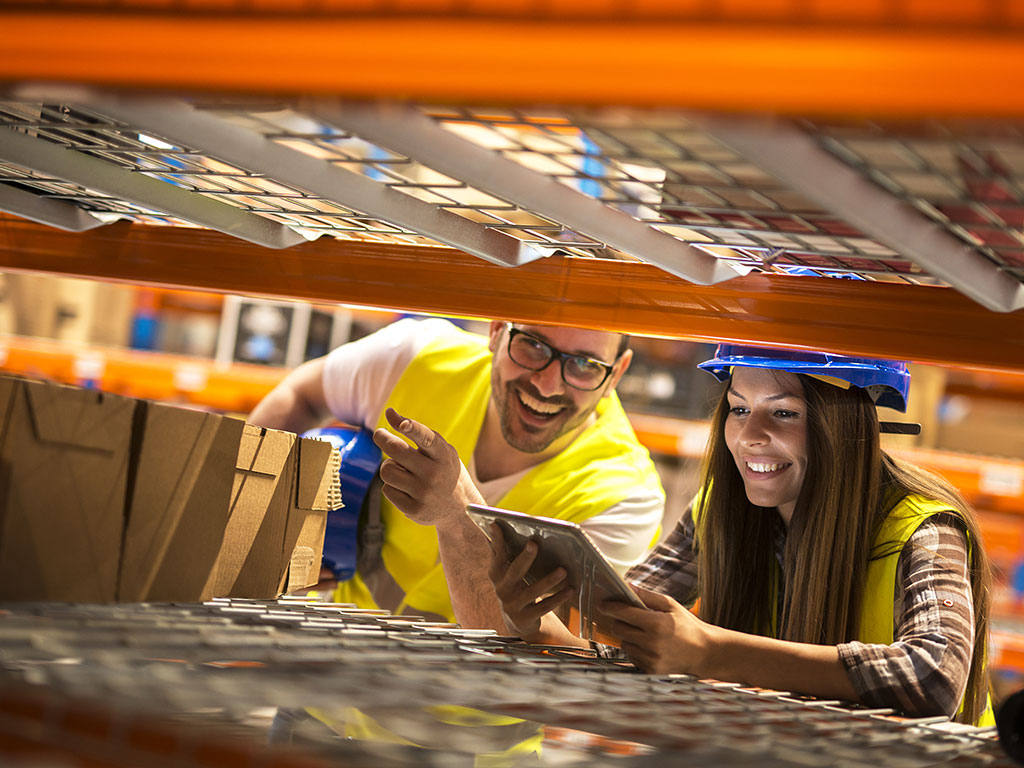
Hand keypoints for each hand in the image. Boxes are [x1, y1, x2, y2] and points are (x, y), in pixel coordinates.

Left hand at [371, 408, 481, 526]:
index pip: (427, 438)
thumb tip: (389, 412)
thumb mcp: (441, 450)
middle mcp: (435, 474)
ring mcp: (424, 493)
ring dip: (389, 467)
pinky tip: (406, 489)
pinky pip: (387, 490)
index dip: (413, 428)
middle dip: (382, 438)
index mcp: (444, 455)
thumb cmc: (444, 471)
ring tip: (402, 471)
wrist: (460, 508)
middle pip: (396, 450)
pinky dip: (392, 486)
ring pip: (386, 470)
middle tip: (380, 434)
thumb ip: (417, 431)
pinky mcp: (414, 510)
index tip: (402, 423)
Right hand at [488, 522, 573, 638]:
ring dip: (549, 580)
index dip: (496, 541)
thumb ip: (501, 552)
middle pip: (514, 571)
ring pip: (533, 591)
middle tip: (534, 543)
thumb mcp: (506, 572)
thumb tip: (495, 526)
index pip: (496, 555)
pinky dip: (558, 598)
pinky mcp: (526, 618)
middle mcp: (502, 590)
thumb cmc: (514, 587)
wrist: (517, 621)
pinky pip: (544, 607)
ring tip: (563, 570)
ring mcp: (513, 605)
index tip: (496, 524)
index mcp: (497, 575)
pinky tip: (570, 589)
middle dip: (525, 557)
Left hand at [601, 585, 712, 674]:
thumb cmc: (688, 626)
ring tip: (645, 633)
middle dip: (619, 621)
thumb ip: (647, 596)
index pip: (623, 613)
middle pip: (618, 629)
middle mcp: (651, 643)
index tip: (603, 604)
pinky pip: (632, 657)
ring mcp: (650, 659)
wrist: (704, 653)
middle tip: (628, 617)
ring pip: (623, 643)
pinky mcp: (650, 670)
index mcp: (656, 624)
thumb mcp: (670, 605)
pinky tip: (649, 645)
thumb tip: (627, 586)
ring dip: (628, 636)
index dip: (610, 607)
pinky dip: (636, 649)